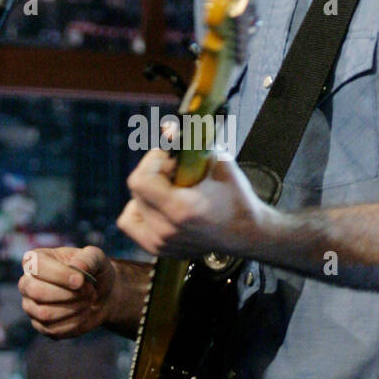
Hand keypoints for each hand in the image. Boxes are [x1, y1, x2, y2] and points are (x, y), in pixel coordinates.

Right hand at [18, 245, 116, 338]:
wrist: (102, 296)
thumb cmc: (94, 272)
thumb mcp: (97, 258)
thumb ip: (89, 258)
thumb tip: (77, 267)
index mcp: (35, 260)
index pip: (36, 266)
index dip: (60, 274)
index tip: (81, 280)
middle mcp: (27, 282)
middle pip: (36, 292)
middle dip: (68, 294)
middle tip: (88, 291)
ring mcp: (31, 306)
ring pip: (44, 313)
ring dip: (74, 308)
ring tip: (88, 300)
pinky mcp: (40, 325)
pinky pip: (53, 329)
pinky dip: (75, 322)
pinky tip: (84, 312)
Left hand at [117, 148, 267, 258]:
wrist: (246, 232)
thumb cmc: (235, 196)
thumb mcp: (219, 162)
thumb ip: (192, 144)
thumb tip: (168, 129)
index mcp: (180, 210)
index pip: (140, 180)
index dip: (153, 162)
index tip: (171, 157)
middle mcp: (166, 230)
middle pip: (137, 190)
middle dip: (154, 173)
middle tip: (176, 171)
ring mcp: (161, 243)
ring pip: (133, 205)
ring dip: (148, 192)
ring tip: (171, 190)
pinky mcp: (158, 248)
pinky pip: (131, 222)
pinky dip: (140, 209)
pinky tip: (160, 204)